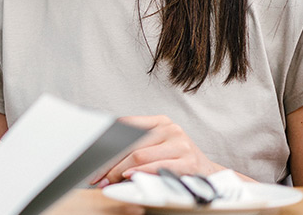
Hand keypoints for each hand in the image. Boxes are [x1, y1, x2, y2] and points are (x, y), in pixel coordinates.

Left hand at [91, 115, 224, 186]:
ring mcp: (180, 145)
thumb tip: (105, 153)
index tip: (94, 157)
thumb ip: (137, 143)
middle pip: (131, 144)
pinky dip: (140, 172)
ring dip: (119, 171)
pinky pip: (157, 167)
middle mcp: (171, 130)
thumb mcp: (159, 143)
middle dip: (110, 162)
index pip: (126, 127)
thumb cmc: (177, 158)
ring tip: (108, 181)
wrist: (208, 172)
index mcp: (161, 122)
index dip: (108, 142)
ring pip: (140, 156)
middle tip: (97, 175)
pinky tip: (128, 177)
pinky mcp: (187, 162)